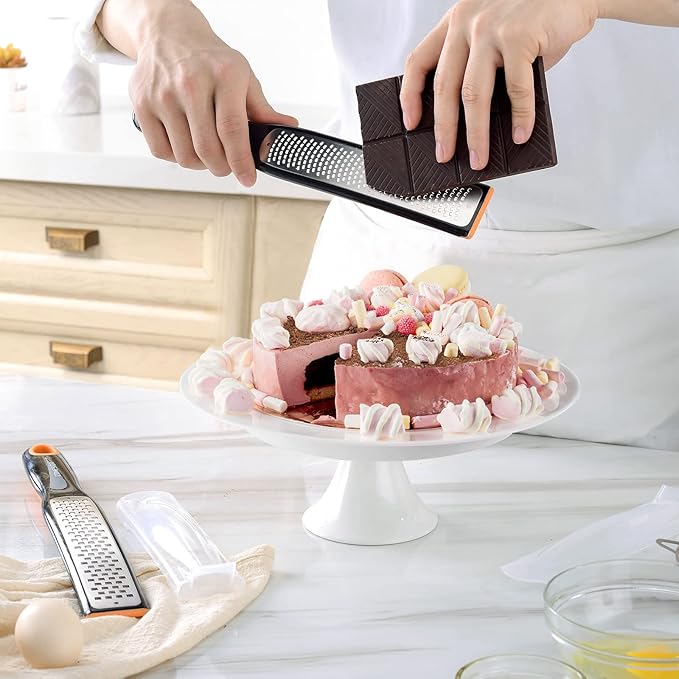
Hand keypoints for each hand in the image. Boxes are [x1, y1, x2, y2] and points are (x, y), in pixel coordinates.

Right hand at [128, 7, 296, 183]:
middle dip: (222, 167)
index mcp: (224, 76)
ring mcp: (163, 95)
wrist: (169, 34)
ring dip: (200, 164)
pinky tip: (186, 144)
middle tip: (228, 165)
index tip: (247, 178)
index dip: (241, 161)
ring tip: (207, 151)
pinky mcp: (142, 104)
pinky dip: (176, 157)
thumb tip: (286, 129)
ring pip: (185, 155)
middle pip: (208, 149)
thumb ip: (263, 109)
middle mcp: (191, 83)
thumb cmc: (210, 60)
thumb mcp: (243, 76)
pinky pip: (161, 150)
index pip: (233, 130)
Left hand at [400, 0, 597, 169]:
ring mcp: (491, 29)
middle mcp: (467, 23)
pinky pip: (516, 88)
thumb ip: (480, 65)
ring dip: (476, 134)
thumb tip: (475, 118)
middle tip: (444, 155)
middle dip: (444, 129)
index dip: (410, 96)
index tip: (410, 123)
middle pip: (444, 88)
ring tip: (479, 158)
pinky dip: (520, 117)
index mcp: (455, 22)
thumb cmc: (536, 13)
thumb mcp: (494, 31)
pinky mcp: (520, 36)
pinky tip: (520, 135)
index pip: (418, 62)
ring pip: (474, 94)